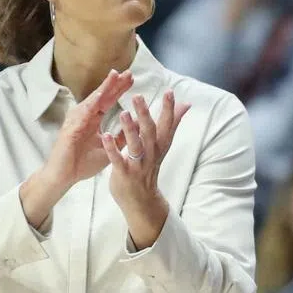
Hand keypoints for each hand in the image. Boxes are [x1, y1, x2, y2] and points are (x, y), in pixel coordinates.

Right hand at [21, 70, 131, 226]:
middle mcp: (84, 117)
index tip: (132, 80)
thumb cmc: (81, 164)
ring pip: (93, 100)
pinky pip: (84, 113)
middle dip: (115, 84)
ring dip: (104, 88)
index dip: (118, 90)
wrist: (64, 177)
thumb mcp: (108, 149)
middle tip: (129, 72)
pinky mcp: (71, 128)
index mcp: (92, 121)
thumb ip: (120, 137)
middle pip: (101, 96)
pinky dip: (93, 103)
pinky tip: (102, 94)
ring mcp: (76, 120)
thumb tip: (136, 127)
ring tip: (116, 75)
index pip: (108, 101)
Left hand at [101, 90, 190, 249]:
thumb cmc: (149, 167)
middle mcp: (151, 154)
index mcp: (160, 145)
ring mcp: (138, 165)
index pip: (167, 125)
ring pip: (135, 145)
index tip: (170, 92)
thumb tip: (187, 104)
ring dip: (129, 130)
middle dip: (145, 114)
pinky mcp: (124, 174)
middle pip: (150, 132)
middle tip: (138, 96)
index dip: (169, 109)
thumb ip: (172, 123)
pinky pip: (117, 160)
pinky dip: (112, 148)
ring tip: (122, 113)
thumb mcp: (163, 145)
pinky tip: (106, 135)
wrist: (141, 200)